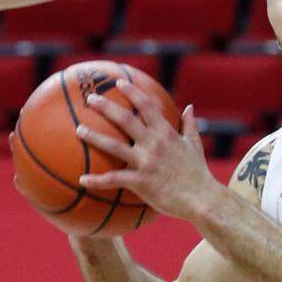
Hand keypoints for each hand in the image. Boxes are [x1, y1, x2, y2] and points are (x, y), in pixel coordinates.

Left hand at [77, 80, 220, 221]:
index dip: (132, 92)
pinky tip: (82, 180)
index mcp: (166, 133)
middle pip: (126, 119)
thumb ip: (190, 124)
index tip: (119, 82)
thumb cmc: (198, 173)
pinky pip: (115, 180)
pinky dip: (97, 181)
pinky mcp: (141, 182)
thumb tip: (190, 107)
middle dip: (106, 107)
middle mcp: (154, 144)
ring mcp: (146, 162)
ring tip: (79, 130)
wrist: (202, 199)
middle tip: (90, 99)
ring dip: (94, 137)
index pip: (147, 106)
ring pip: (115, 146)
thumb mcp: (195, 145)